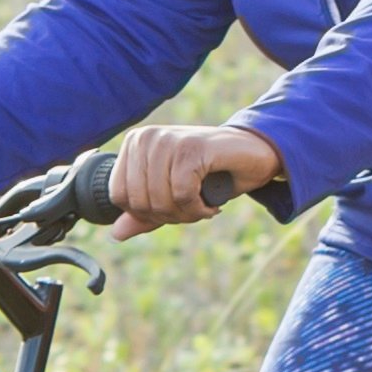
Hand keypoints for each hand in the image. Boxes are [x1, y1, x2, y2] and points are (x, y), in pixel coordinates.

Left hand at [112, 123, 284, 233]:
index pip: (119, 196)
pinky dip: (198, 209)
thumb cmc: (211, 172)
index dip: (146, 214)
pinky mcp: (190, 148)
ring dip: (185, 214)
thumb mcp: (172, 195)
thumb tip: (116, 234)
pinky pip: (182, 194)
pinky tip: (211, 205)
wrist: (254, 153)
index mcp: (135, 144)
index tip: (173, 209)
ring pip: (159, 200)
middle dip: (168, 216)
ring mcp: (167, 140)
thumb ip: (144, 213)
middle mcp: (147, 137)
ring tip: (203, 206)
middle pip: (139, 202)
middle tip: (192, 209)